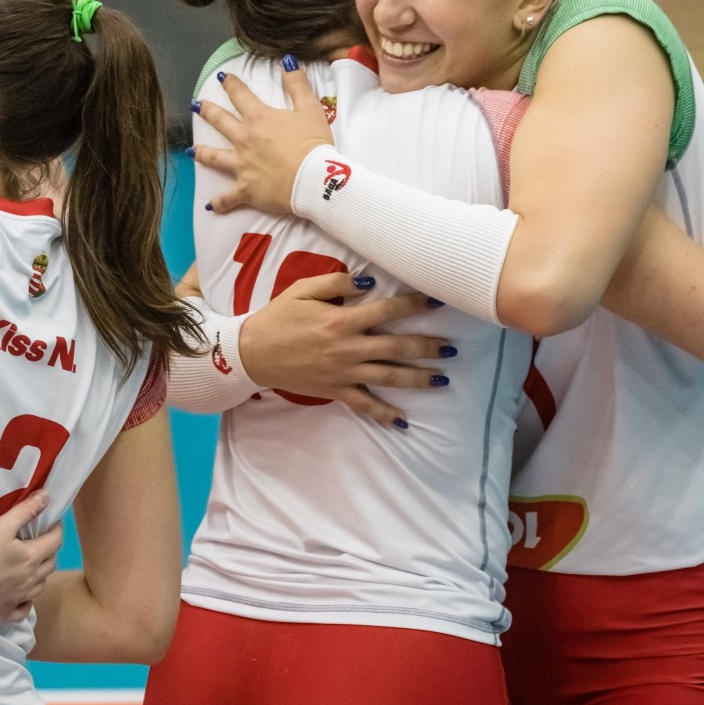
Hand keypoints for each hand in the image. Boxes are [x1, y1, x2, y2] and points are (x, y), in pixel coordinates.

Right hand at [0, 490, 62, 621]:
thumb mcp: (2, 526)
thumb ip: (25, 511)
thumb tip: (47, 497)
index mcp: (32, 557)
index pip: (55, 541)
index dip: (57, 529)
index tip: (54, 522)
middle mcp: (32, 579)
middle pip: (51, 564)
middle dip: (51, 551)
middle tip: (43, 542)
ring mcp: (20, 598)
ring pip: (40, 587)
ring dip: (41, 575)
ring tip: (33, 567)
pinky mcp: (6, 612)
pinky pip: (24, 610)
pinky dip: (26, 602)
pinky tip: (22, 597)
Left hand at [192, 62, 332, 215]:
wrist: (315, 180)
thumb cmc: (314, 144)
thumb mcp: (311, 109)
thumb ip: (297, 84)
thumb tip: (286, 62)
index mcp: (259, 119)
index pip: (240, 96)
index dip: (231, 84)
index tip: (222, 77)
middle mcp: (244, 140)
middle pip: (220, 122)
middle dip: (207, 111)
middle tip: (196, 106)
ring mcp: (241, 165)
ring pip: (214, 157)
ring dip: (202, 153)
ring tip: (192, 151)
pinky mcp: (245, 189)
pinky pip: (227, 198)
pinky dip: (219, 203)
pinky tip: (211, 206)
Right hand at [238, 271, 450, 427]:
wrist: (251, 352)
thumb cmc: (277, 317)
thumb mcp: (302, 290)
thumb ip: (335, 284)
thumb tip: (369, 282)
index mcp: (341, 320)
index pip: (388, 311)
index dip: (415, 305)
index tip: (437, 302)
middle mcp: (348, 348)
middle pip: (397, 347)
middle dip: (428, 347)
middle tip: (452, 348)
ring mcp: (343, 372)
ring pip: (389, 376)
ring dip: (418, 378)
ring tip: (442, 379)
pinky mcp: (335, 391)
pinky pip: (364, 405)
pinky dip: (384, 415)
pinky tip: (403, 421)